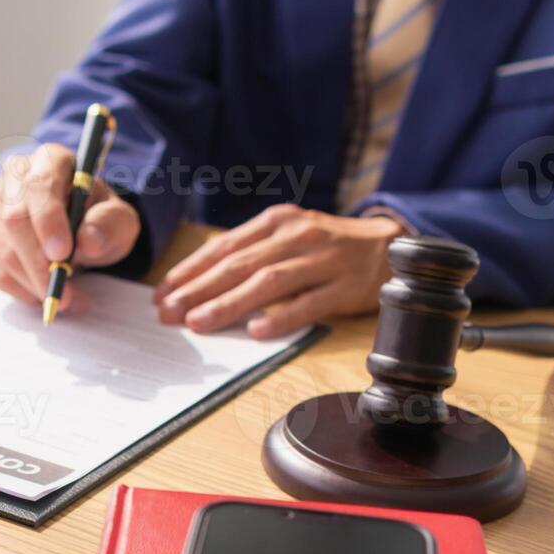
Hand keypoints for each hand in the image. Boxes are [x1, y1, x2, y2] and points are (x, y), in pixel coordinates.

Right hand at [0, 142, 140, 308]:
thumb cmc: (96, 218)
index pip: (40, 185)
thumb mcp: (117, 219)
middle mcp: (14, 176)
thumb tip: (88, 241)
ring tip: (63, 300)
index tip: (62, 254)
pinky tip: (41, 295)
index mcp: (51, 160)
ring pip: (1, 248)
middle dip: (38, 263)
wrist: (77, 226)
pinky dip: (18, 288)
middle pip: (13, 219)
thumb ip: (108, 225)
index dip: (48, 221)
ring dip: (31, 282)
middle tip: (63, 294)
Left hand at [154, 205, 404, 338]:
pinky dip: (281, 317)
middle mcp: (296, 236)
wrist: (389, 247)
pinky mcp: (344, 286)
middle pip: (239, 265)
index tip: (163, 292)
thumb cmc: (328, 246)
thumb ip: (252, 252)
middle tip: (168, 312)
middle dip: (198, 289)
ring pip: (267, 282)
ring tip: (199, 322)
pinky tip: (257, 330)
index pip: (224, 247)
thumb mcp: (288, 236)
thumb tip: (202, 281)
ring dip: (229, 303)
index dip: (191, 270)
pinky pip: (308, 303)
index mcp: (276, 222)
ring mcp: (322, 261)